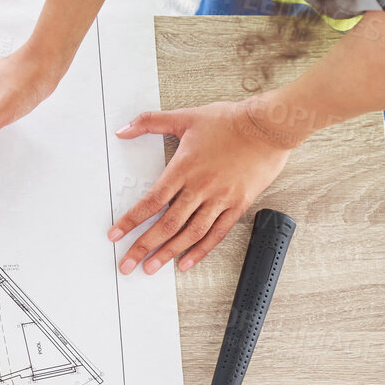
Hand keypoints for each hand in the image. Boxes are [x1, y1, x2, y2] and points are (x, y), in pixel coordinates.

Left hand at [108, 99, 292, 273]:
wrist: (269, 125)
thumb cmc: (230, 121)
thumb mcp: (185, 117)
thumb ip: (150, 122)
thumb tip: (122, 129)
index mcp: (184, 168)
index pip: (151, 202)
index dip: (131, 221)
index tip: (115, 235)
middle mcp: (200, 187)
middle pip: (167, 224)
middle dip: (143, 246)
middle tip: (127, 263)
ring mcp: (220, 198)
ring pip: (190, 233)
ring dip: (168, 253)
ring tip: (151, 267)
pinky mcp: (238, 204)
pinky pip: (217, 233)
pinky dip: (201, 250)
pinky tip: (186, 262)